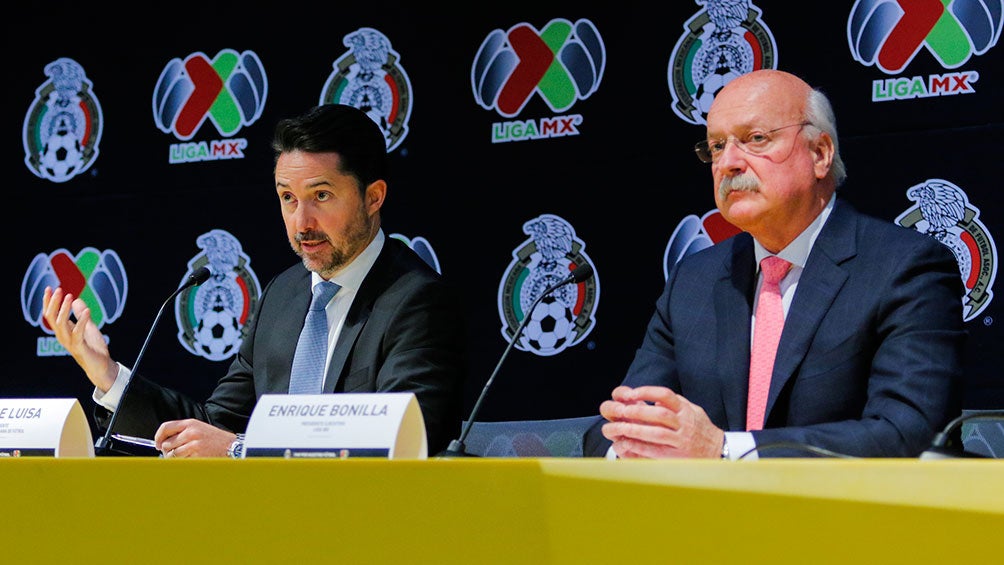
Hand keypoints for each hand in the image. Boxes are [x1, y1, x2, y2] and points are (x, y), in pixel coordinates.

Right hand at [42, 286, 118, 391]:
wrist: (101, 366)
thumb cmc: (93, 348)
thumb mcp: (88, 327)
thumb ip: (82, 315)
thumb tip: (77, 300)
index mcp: (63, 331)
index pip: (50, 315)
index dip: (48, 302)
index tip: (50, 288)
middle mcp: (63, 336)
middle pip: (52, 318)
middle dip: (53, 303)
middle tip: (59, 289)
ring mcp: (70, 343)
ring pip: (61, 324)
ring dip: (65, 309)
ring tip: (70, 296)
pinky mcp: (80, 347)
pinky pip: (78, 333)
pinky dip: (82, 321)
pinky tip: (87, 311)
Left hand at [155, 419, 235, 457]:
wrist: (231, 446)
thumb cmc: (215, 439)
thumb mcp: (199, 428)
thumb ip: (183, 431)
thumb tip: (163, 442)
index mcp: (190, 423)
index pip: (166, 427)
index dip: (158, 437)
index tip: (157, 443)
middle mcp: (191, 433)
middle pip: (166, 444)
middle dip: (167, 451)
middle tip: (173, 453)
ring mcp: (193, 445)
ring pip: (171, 455)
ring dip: (174, 459)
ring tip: (184, 457)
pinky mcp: (197, 456)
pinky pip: (180, 462)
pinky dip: (182, 463)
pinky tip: (191, 460)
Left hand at [599, 385, 723, 458]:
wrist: (719, 451)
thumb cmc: (701, 429)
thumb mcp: (692, 410)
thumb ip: (675, 403)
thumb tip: (655, 397)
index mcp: (686, 410)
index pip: (666, 395)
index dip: (647, 392)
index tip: (631, 393)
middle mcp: (684, 424)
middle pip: (659, 414)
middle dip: (638, 411)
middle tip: (620, 410)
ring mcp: (682, 441)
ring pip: (657, 433)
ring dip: (636, 430)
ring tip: (619, 427)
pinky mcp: (678, 456)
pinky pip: (657, 451)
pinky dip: (641, 447)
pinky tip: (628, 444)